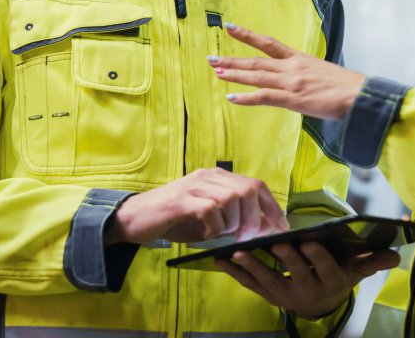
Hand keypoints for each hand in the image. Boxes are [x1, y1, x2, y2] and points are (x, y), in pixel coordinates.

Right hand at [106, 168, 288, 244]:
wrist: (133, 219)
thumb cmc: (174, 220)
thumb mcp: (209, 218)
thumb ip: (233, 218)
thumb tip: (263, 229)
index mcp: (218, 177)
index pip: (256, 185)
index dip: (272, 207)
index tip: (281, 229)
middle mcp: (208, 176)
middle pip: (248, 190)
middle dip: (256, 218)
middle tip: (249, 238)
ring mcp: (194, 185)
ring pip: (232, 198)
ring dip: (234, 223)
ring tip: (223, 235)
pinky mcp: (181, 200)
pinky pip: (210, 209)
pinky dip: (215, 226)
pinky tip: (207, 234)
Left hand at [208, 23, 365, 119]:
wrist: (360, 95)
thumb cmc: (348, 88)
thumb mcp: (324, 74)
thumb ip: (308, 75)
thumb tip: (302, 81)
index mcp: (300, 59)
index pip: (269, 44)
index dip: (248, 36)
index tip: (230, 28)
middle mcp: (292, 67)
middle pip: (256, 61)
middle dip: (232, 59)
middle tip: (211, 58)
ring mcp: (291, 82)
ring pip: (256, 76)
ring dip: (234, 74)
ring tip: (216, 71)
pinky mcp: (293, 98)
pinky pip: (264, 96)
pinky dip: (246, 98)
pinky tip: (231, 98)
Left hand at [216, 241, 399, 318]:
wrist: (320, 305)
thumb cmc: (340, 278)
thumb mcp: (358, 271)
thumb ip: (375, 261)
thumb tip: (398, 252)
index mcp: (330, 281)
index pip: (325, 269)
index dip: (316, 257)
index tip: (307, 241)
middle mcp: (307, 290)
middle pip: (295, 274)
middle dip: (284, 259)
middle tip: (274, 243)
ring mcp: (285, 294)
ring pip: (267, 281)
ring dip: (252, 267)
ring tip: (237, 254)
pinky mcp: (268, 295)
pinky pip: (250, 285)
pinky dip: (235, 274)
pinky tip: (220, 261)